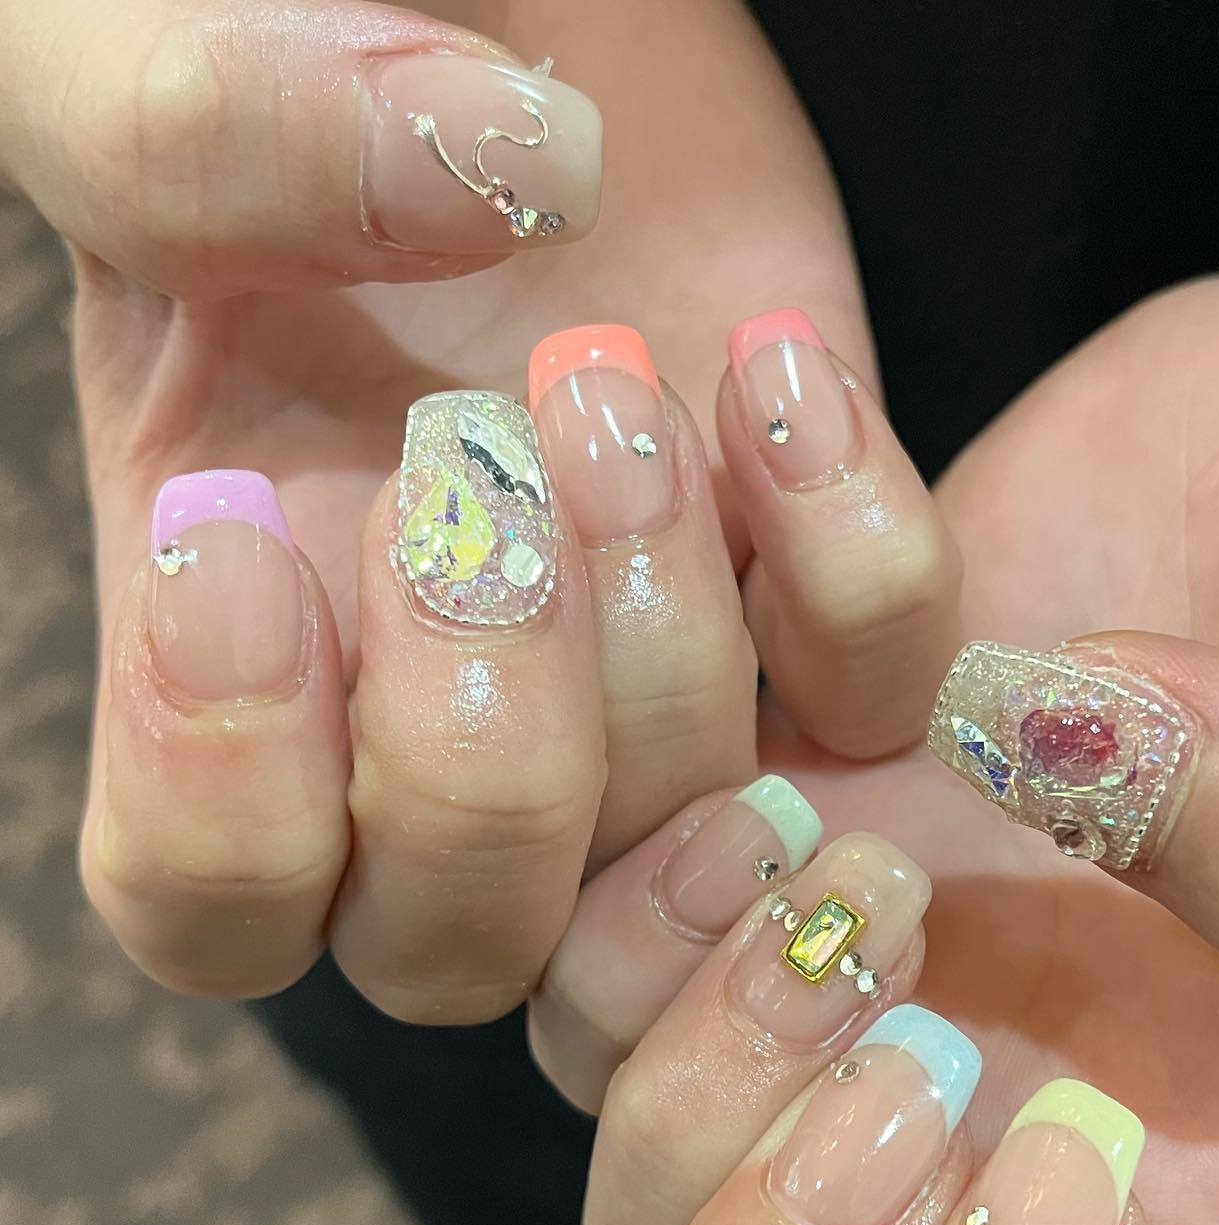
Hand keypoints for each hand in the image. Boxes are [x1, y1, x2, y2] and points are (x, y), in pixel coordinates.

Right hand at [23, 0, 922, 1014]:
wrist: (497, 17)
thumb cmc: (285, 36)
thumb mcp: (153, 50)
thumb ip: (210, 130)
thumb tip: (487, 182)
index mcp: (239, 641)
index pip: (211, 900)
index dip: (228, 794)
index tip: (248, 537)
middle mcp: (437, 709)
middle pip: (456, 942)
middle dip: (486, 759)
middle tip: (481, 477)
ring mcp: (641, 674)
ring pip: (673, 856)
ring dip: (671, 651)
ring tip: (626, 393)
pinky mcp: (801, 595)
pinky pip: (869, 702)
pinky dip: (857, 574)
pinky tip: (777, 374)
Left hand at [569, 271, 1218, 1224]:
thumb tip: (1072, 758)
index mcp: (1175, 1209)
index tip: (1070, 1159)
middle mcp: (967, 1127)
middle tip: (916, 1019)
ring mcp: (831, 982)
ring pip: (623, 1150)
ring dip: (680, 1026)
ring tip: (838, 842)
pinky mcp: (738, 834)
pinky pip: (567, 934)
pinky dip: (624, 866)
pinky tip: (761, 760)